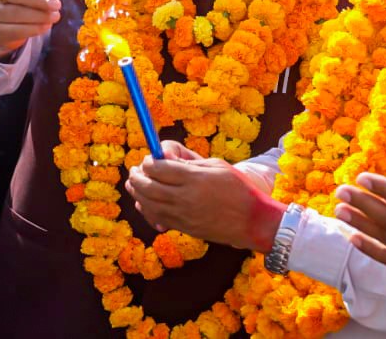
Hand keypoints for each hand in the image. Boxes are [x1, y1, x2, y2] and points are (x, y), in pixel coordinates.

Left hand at [125, 141, 284, 251]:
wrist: (252, 220)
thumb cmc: (237, 187)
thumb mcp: (216, 165)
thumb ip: (188, 162)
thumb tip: (163, 157)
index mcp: (195, 178)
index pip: (159, 168)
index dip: (148, 162)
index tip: (148, 159)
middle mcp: (186, 198)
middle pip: (149, 187)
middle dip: (137, 177)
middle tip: (133, 171)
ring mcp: (184, 215)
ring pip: (149, 204)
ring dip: (137, 193)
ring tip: (133, 184)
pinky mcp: (184, 228)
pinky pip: (158, 218)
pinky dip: (146, 209)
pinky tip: (143, 202)